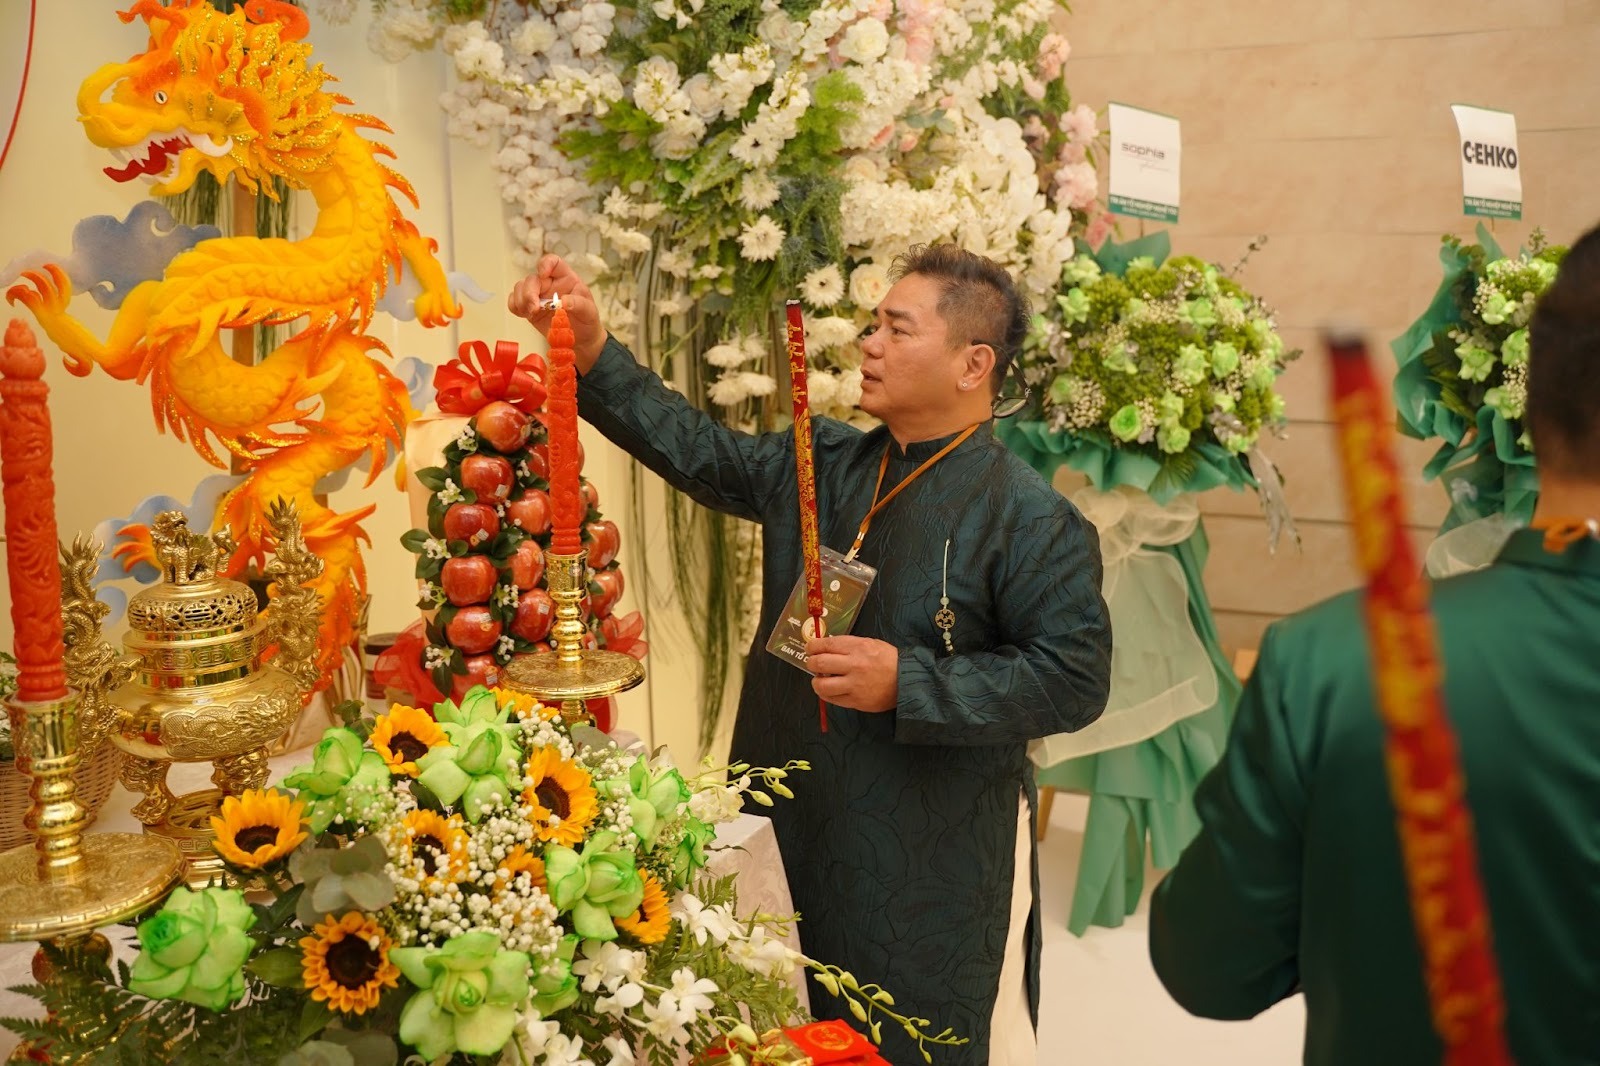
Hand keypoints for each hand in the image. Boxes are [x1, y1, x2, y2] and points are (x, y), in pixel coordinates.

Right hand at [507, 254, 606, 371]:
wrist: (581, 339)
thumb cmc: (587, 320)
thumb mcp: (589, 311)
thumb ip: (579, 304)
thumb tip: (563, 301)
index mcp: (565, 278)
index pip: (553, 262)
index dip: (545, 264)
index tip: (543, 274)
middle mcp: (549, 283)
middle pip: (532, 279)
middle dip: (529, 292)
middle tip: (533, 308)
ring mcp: (538, 295)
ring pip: (520, 288)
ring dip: (521, 300)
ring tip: (531, 313)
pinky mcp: (529, 308)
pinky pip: (514, 301)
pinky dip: (515, 306)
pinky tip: (525, 314)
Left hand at [805, 635, 899, 713]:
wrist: (907, 680)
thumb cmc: (889, 660)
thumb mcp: (870, 643)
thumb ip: (849, 645)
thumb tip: (827, 647)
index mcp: (858, 647)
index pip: (826, 645)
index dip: (812, 646)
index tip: (810, 648)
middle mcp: (854, 665)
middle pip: (820, 663)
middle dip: (811, 663)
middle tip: (812, 663)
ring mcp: (854, 685)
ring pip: (822, 685)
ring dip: (815, 682)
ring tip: (819, 680)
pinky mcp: (855, 701)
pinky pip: (832, 699)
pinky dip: (825, 694)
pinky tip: (828, 690)